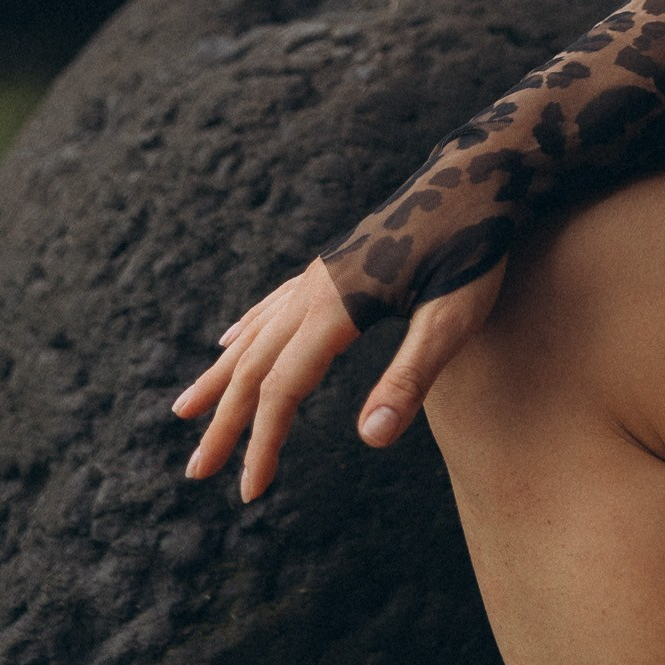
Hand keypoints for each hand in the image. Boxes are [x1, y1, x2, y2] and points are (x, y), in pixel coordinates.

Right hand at [172, 255, 504, 502]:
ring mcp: (323, 272)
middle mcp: (317, 288)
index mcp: (338, 307)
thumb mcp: (454, 318)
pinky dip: (245, 331)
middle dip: (224, 422)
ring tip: (184, 412)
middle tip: (195, 473)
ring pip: (257, 333)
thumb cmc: (474, 247)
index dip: (262, 443)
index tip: (249, 492)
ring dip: (221, 379)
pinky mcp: (337, 262)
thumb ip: (411, 376)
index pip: (281, 389)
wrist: (479, 173)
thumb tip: (369, 440)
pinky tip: (228, 342)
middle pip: (254, 365)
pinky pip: (274, 304)